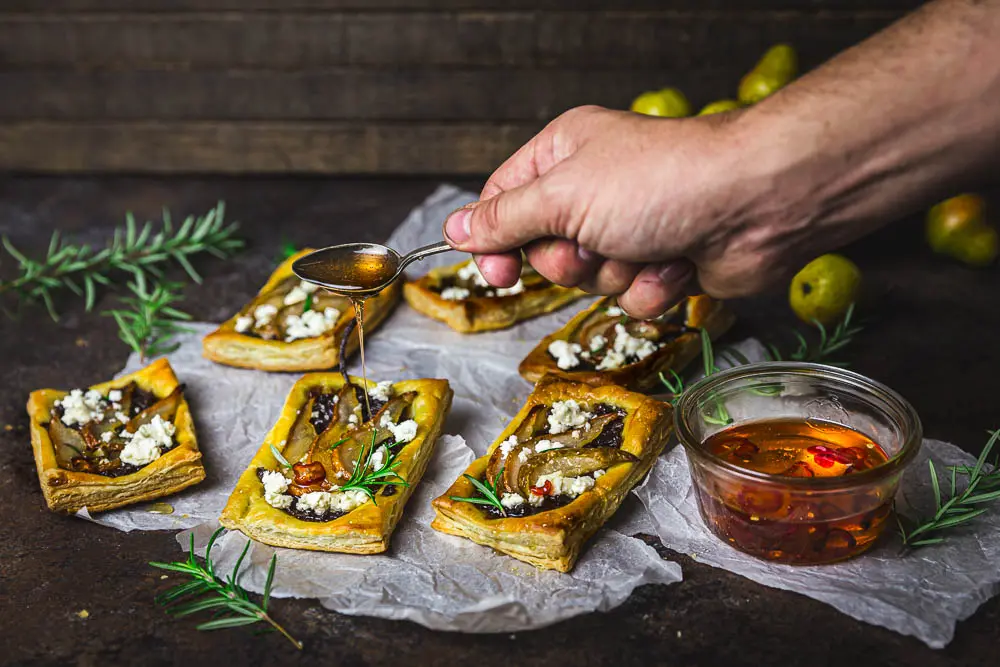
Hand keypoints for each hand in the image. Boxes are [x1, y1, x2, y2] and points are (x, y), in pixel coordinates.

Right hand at [443, 105, 804, 317]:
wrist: (754, 204)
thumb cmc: (659, 183)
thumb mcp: (562, 195)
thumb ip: (503, 219)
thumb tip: (454, 228)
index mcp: (563, 156)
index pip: (502, 202)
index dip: (494, 241)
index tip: (496, 273)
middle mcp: (594, 191)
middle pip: (544, 251)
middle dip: (570, 260)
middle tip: (594, 243)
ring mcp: (630, 228)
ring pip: (589, 281)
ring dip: (616, 274)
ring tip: (646, 246)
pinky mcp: (662, 263)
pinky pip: (632, 298)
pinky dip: (652, 287)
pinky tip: (678, 261)